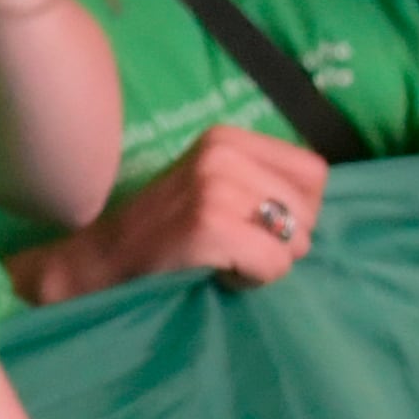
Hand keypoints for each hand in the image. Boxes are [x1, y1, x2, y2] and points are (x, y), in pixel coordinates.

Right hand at [24, 123, 332, 301]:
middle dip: (283, 239)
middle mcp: (221, 154)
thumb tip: (317, 206)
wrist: (101, 263)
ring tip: (225, 259)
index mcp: (226, 138)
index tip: (252, 224)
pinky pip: (274, 264)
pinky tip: (218, 274)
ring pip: (295, 240)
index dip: (295, 209)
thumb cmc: (163, 233)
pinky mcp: (209, 226)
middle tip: (235, 248)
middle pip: (309, 208)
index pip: (314, 172)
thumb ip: (261, 181)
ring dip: (268, 262)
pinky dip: (253, 280)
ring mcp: (214, 188)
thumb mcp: (212, 185)